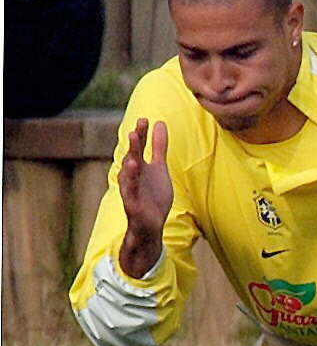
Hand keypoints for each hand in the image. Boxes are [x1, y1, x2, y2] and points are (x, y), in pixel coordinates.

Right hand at [117, 118, 172, 278]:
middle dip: (134, 144)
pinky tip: (133, 169)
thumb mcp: (160, 168)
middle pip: (132, 156)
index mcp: (139, 166)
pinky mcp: (132, 204)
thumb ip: (159, 147)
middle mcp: (132, 176)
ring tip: (132, 148)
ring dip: (130, 160)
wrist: (150, 225)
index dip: (141, 134)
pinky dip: (130, 181)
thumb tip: (159, 123)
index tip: (145, 120)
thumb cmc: (153, 195)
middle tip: (136, 129)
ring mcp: (131, 190)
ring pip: (128, 174)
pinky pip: (129, 192)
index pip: (139, 147)